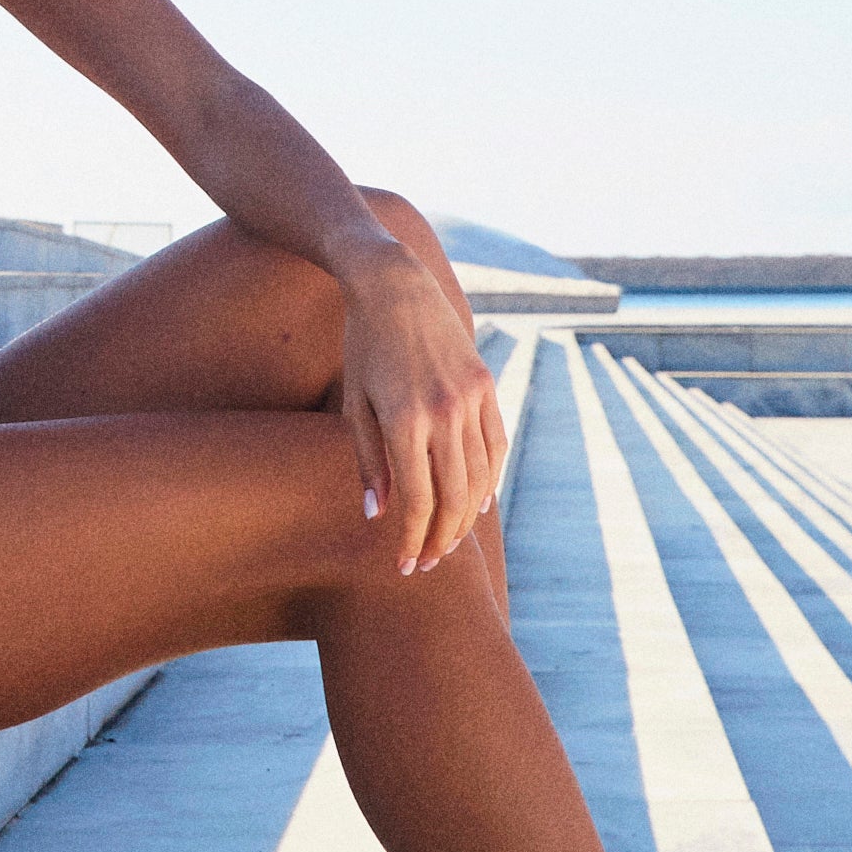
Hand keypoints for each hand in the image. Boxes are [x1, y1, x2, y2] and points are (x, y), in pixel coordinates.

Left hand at [339, 260, 506, 578]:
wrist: (395, 286)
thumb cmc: (363, 347)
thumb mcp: (354, 404)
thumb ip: (369, 463)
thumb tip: (378, 515)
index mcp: (405, 420)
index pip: (417, 500)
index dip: (412, 540)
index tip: (404, 566)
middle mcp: (445, 412)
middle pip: (453, 497)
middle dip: (441, 538)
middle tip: (428, 563)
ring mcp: (472, 398)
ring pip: (480, 476)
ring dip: (466, 516)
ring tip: (449, 538)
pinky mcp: (487, 386)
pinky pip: (496, 445)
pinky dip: (490, 478)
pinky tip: (477, 501)